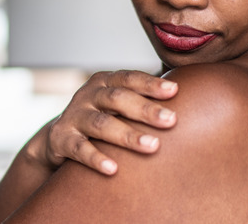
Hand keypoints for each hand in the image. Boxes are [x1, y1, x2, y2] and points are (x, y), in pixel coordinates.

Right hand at [44, 70, 177, 174]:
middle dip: (145, 109)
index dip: (151, 84)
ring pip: (101, 124)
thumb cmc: (101, 116)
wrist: (57, 136)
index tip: (175, 91)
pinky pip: (80, 149)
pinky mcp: (62, 139)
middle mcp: (88, 95)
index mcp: (104, 81)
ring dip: (127, 135)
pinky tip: (113, 169)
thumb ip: (143, 96)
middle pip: (117, 99)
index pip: (129, 78)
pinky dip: (96, 158)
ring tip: (152, 147)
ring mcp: (74, 116)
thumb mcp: (117, 102)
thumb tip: (189, 91)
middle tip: (170, 121)